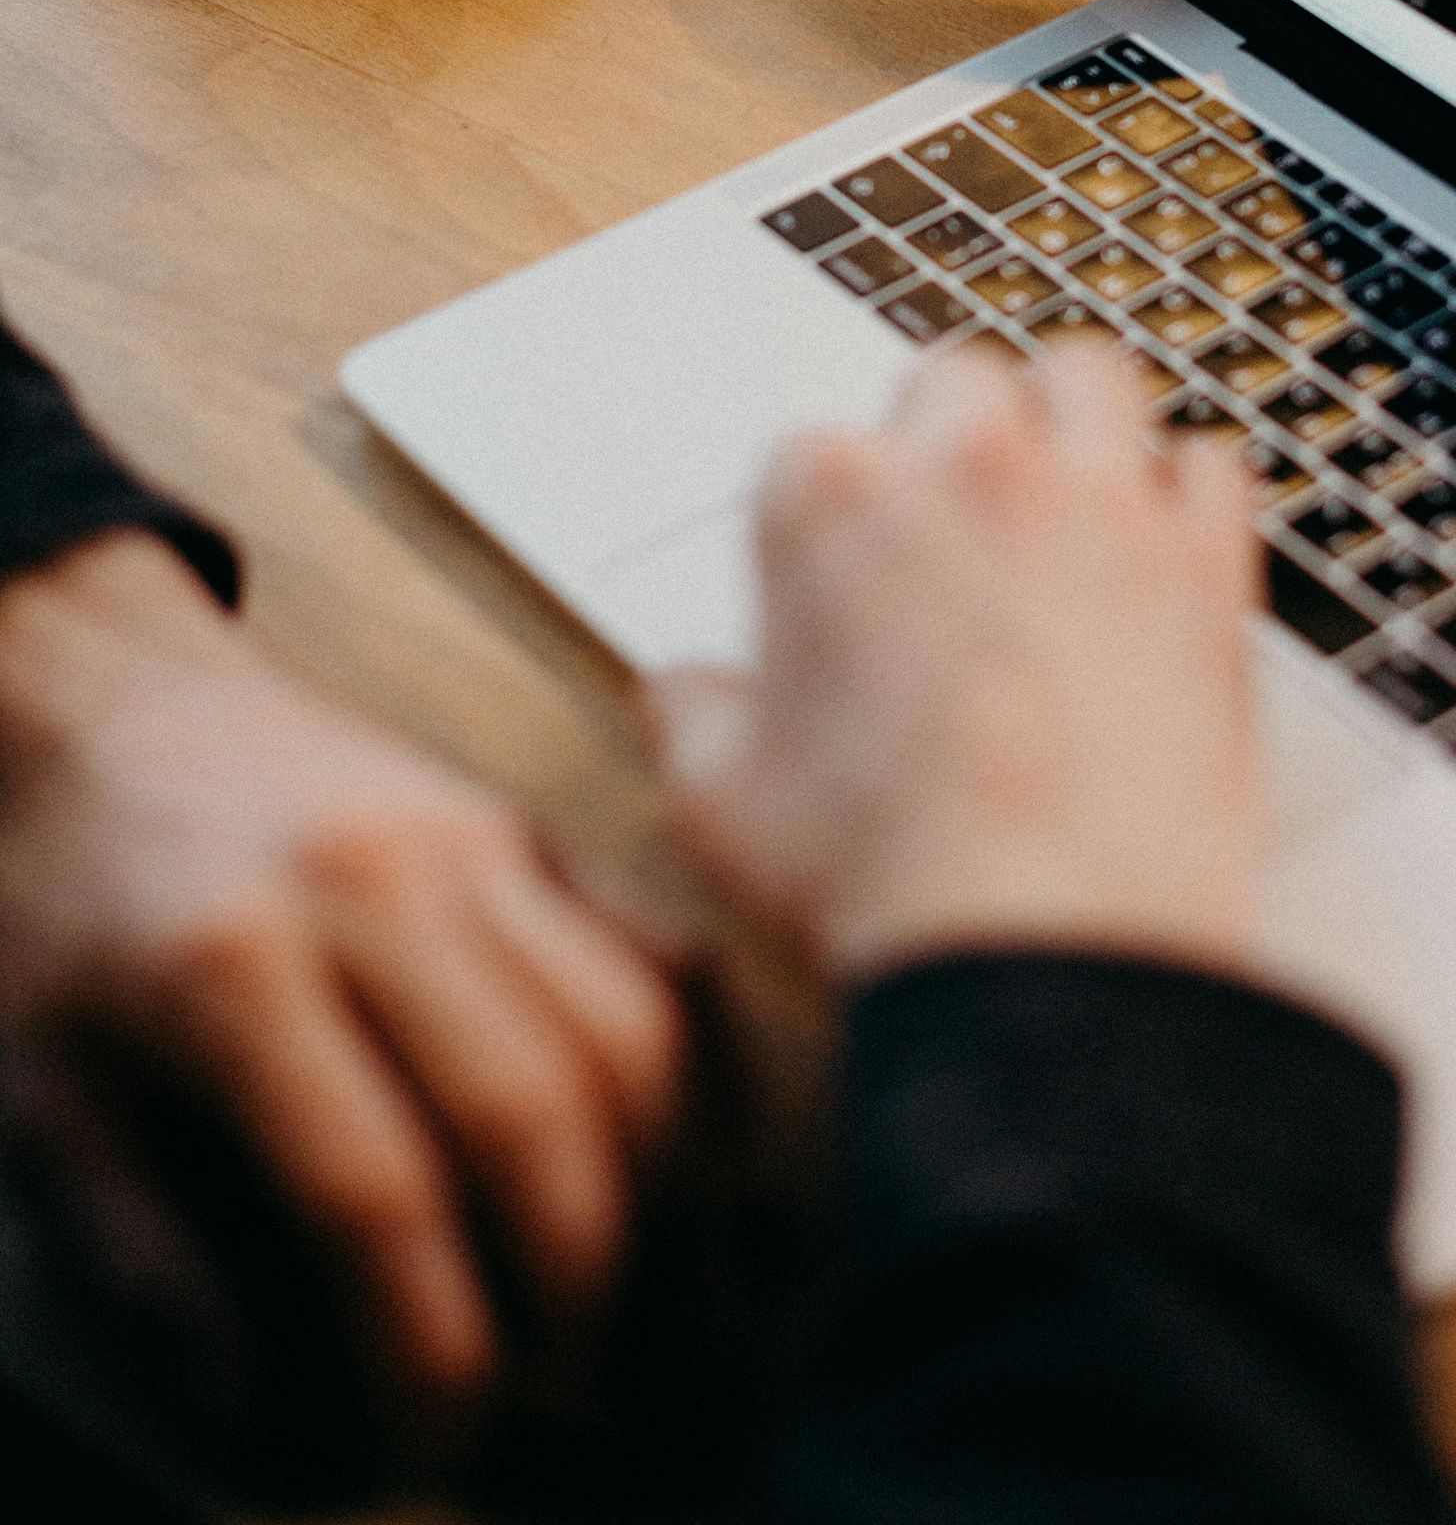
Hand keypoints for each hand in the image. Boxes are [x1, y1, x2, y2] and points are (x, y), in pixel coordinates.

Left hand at [0, 534, 682, 1455]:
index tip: (440, 1444)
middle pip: (535, 1110)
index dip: (427, 1348)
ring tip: (633, 1308)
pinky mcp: (524, 829)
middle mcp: (374, 886)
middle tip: (566, 1399)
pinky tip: (670, 1178)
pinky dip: (688, 1083)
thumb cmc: (65, 920)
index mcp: (231, 965)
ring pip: (630, 1029)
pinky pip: (650, 959)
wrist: (104, 715)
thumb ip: (155, 1269)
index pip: (373, 1194)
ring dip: (659, 1195)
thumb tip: (277, 1423)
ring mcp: (469, 840)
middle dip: (575, 1290)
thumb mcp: (48, 1104)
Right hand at [656, 348, 1266, 984]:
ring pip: (1091, 377)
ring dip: (1073, 419)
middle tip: (952, 516)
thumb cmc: (885, 874)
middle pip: (958, 379)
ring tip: (1063, 485)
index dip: (830, 517)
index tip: (845, 573)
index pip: (814, 449)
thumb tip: (683, 696)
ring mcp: (1094, 503)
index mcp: (830, 500)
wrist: (1047, 946)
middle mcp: (967, 469)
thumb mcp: (725, 806)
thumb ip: (696, 720)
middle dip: (952, 433)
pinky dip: (1187, 493)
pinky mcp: (1203, 559)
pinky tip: (1164, 544)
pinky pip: (1209, 465)